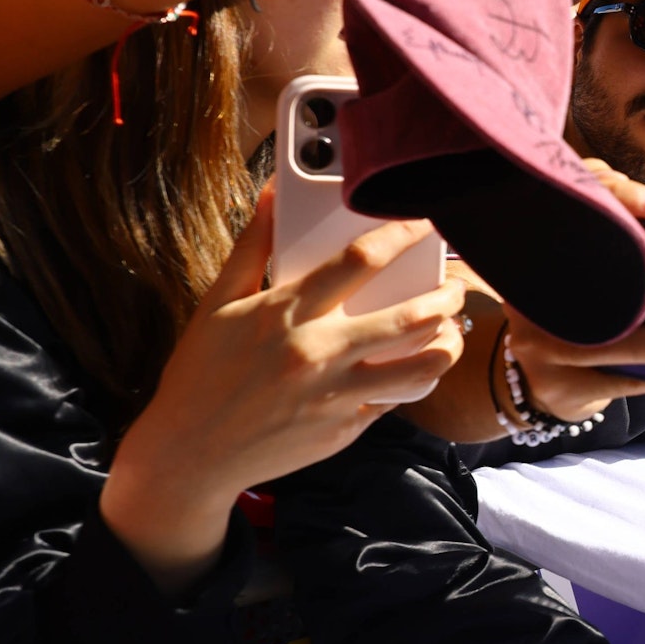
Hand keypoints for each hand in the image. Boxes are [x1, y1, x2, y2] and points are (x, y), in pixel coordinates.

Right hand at [103, 185, 467, 591]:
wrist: (190, 453)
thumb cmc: (201, 372)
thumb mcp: (219, 302)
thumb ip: (254, 245)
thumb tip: (272, 190)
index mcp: (286, 313)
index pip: (360, 260)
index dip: (402, 234)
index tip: (425, 222)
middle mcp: (316, 352)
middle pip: (409, 316)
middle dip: (446, 295)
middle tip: (454, 285)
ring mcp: (335, 395)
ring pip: (420, 367)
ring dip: (447, 344)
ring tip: (450, 330)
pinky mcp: (344, 429)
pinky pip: (395, 401)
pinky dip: (411, 382)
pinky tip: (414, 367)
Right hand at [498, 158, 644, 421]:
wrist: (543, 371)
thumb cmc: (584, 299)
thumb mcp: (595, 254)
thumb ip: (622, 226)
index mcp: (542, 245)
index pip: (576, 213)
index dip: (619, 202)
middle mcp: (530, 292)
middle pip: (596, 284)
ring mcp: (536, 344)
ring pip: (605, 344)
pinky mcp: (555, 386)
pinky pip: (612, 383)